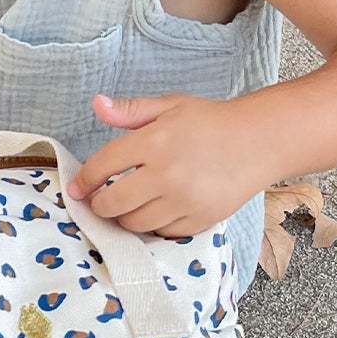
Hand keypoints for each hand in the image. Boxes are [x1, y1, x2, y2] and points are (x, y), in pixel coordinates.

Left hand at [65, 93, 269, 238]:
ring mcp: (185, 201)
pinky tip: (156, 211)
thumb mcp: (170, 106)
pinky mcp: (200, 220)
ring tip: (129, 205)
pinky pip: (163, 233)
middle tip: (101, 200)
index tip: (77, 189)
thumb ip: (130, 111)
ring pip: (136, 223)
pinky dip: (154, 226)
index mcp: (155, 142)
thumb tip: (96, 105)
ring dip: (125, 217)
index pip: (103, 165)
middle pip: (114, 203)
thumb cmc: (210, 121)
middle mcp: (167, 174)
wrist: (259, 141)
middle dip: (100, 205)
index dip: (84, 180)